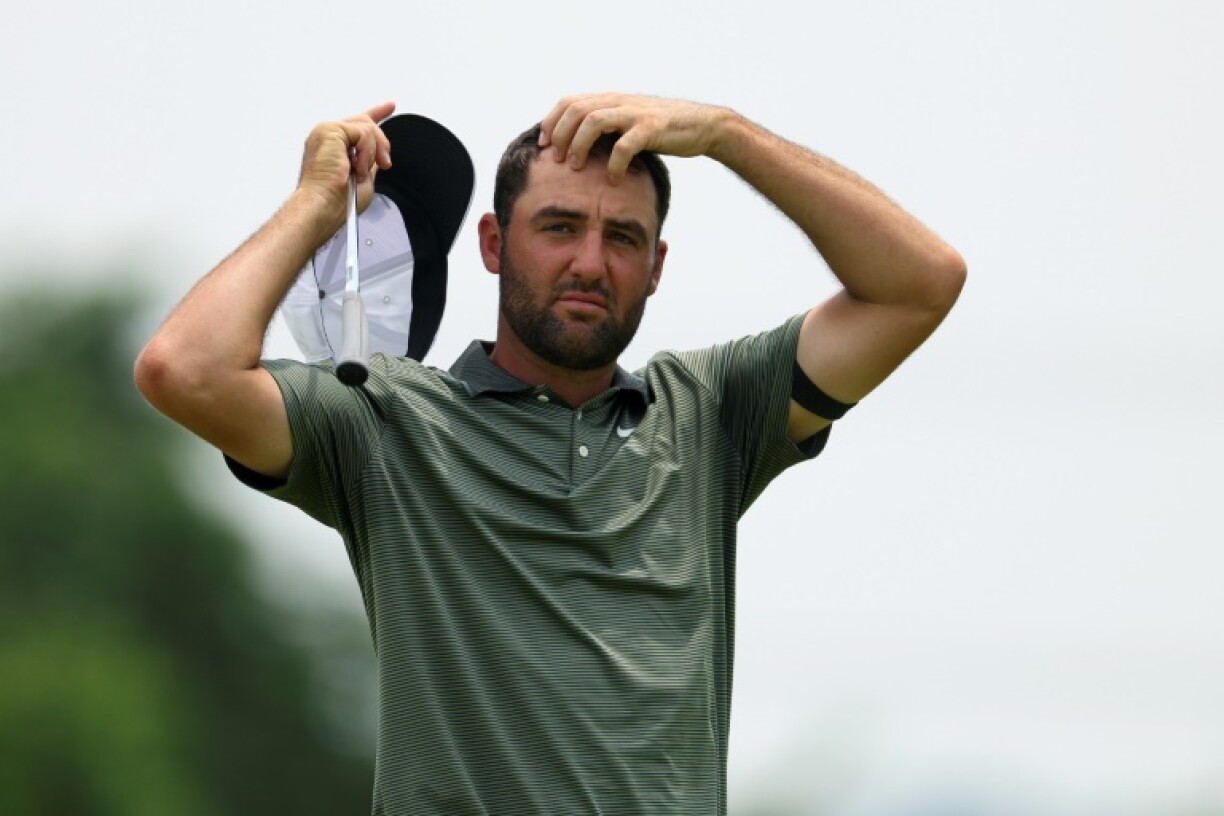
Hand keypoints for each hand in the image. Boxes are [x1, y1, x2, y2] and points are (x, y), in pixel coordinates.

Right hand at [297, 101, 395, 214]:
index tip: (389, 106)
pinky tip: (357, 167)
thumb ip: (369, 162)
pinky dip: (366, 153)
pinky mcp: (330, 130)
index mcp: (333, 146)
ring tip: (361, 172)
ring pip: (367, 127)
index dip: (376, 113)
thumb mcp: (363, 178)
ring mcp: (327, 131)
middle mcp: (328, 136)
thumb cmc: (337, 200)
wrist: (323, 205)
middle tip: (385, 162)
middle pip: (365, 123)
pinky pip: (363, 133)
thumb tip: (379, 155)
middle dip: (382, 143)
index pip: (356, 124)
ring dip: (372, 153)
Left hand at [539, 93, 729, 182]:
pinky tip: (613, 180)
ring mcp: (635, 114)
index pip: (569, 102)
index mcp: (611, 100)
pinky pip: (625, 145)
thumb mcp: (629, 123)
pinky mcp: (652, 129)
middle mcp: (619, 102)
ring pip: (594, 121)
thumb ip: (607, 128)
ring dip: (579, 145)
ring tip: (576, 167)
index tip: (543, 145)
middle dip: (559, 135)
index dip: (551, 122)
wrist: (703, 125)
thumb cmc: (663, 130)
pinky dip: (614, 164)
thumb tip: (578, 146)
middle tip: (556, 160)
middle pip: (576, 110)